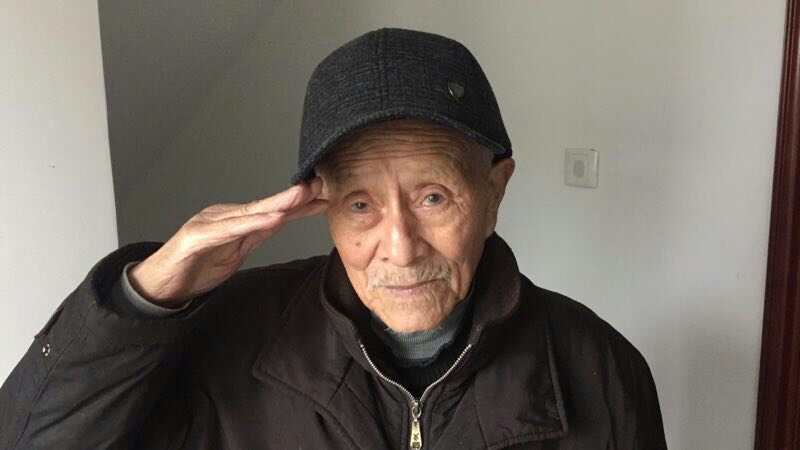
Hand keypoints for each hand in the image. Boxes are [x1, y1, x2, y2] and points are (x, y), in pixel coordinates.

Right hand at [128, 177, 327, 305]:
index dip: (299, 204)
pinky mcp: (196, 237)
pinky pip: (230, 230)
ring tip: (302, 195)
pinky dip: (252, 223)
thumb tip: (282, 222)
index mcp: (234, 220)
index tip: (325, 197)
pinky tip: (272, 219)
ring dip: (278, 203)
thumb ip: (257, 235)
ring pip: (250, 212)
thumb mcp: (236, 252)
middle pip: (265, 206)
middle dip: (294, 196)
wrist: (160, 285)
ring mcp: (209, 223)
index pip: (273, 211)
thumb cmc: (197, 266)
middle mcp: (224, 216)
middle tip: (320, 185)